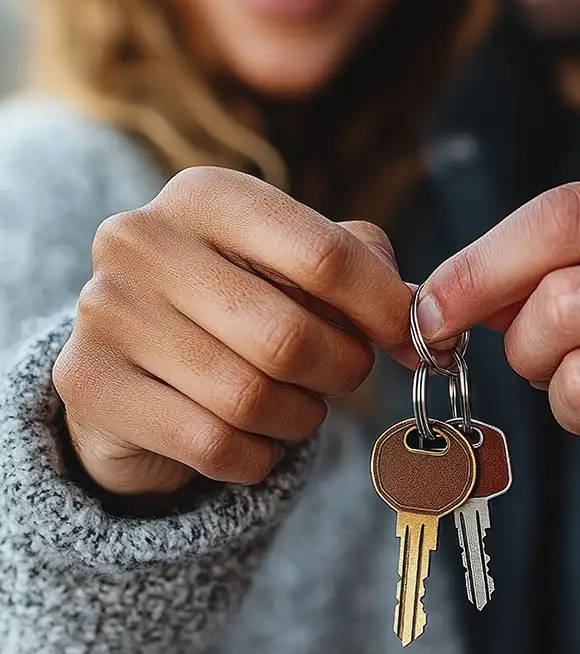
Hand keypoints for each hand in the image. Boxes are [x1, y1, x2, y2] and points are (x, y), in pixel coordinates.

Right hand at [54, 167, 411, 495]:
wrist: (135, 367)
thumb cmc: (237, 310)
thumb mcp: (298, 267)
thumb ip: (364, 271)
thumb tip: (417, 321)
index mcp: (207, 196)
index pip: (323, 255)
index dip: (384, 309)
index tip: (406, 337)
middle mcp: (143, 241)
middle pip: (290, 338)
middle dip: (340, 372)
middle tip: (342, 376)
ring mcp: (106, 313)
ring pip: (251, 399)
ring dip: (297, 418)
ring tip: (293, 406)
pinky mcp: (89, 386)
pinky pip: (213, 446)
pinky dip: (255, 458)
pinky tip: (250, 440)